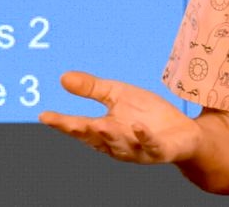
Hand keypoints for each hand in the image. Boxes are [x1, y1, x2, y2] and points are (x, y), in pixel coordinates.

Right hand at [39, 71, 201, 163]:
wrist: (183, 131)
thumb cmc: (147, 115)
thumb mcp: (119, 96)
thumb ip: (93, 89)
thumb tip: (63, 77)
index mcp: (104, 130)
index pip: (79, 127)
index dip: (62, 123)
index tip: (44, 115)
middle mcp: (116, 143)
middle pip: (96, 138)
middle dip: (82, 132)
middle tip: (67, 124)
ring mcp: (137, 149)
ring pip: (120, 144)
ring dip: (111, 136)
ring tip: (100, 125)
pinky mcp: (159, 150)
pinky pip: (150, 145)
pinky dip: (144, 137)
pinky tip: (139, 127)